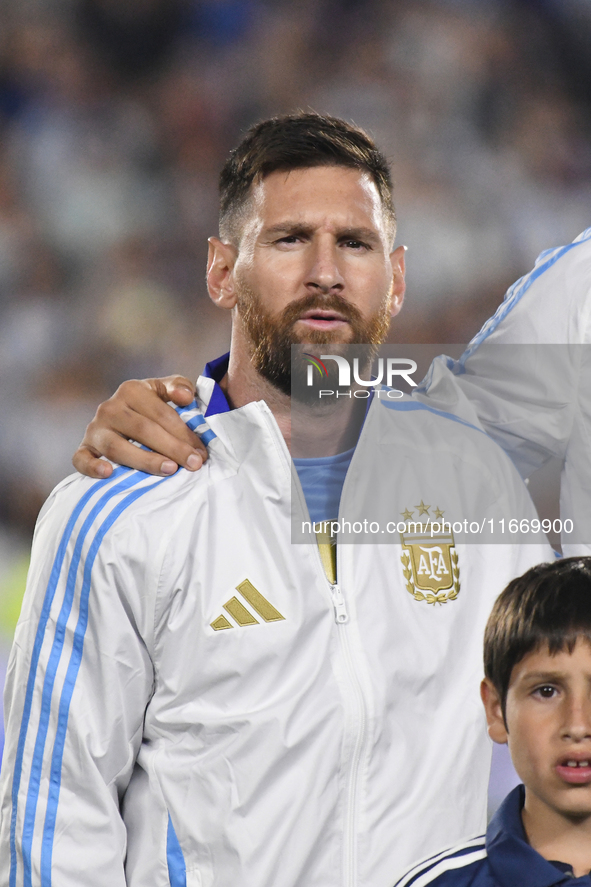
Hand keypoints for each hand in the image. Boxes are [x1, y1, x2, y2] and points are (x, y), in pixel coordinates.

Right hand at [72, 376, 207, 477]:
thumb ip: (179, 386)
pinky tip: (108, 473)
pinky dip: (92, 467)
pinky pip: (81, 458)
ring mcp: (95, 429)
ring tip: (169, 470)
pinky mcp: (84, 447)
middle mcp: (110, 408)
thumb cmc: (150, 406)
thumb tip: (186, 397)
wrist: (120, 415)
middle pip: (143, 430)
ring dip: (144, 460)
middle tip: (193, 464)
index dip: (184, 433)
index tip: (201, 452)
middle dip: (172, 448)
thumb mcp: (164, 390)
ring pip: (117, 448)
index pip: (161, 414)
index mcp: (131, 390)